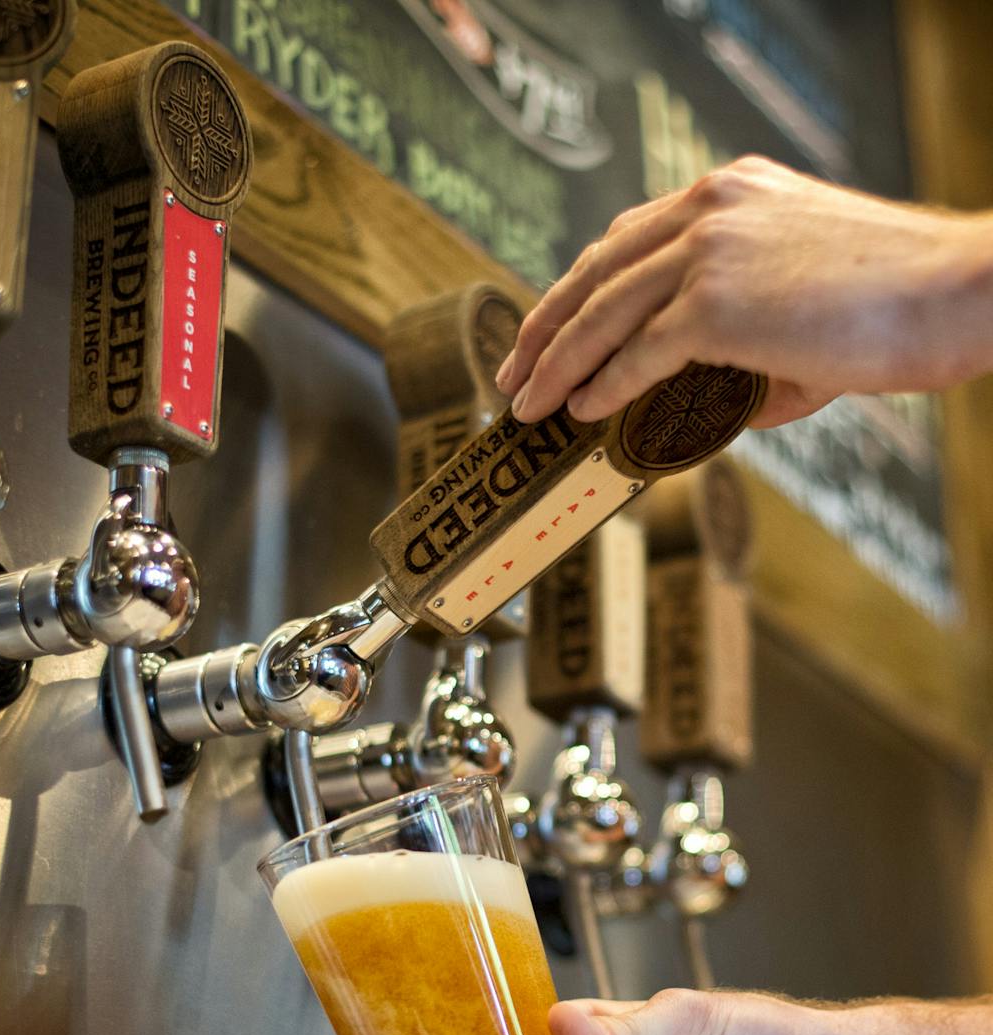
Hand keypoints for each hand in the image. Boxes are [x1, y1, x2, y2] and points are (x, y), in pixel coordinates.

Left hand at [494, 156, 992, 427]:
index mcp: (726, 196)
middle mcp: (708, 209)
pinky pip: (638, 353)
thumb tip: (699, 401)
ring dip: (556, 365)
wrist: (960, 291)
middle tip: (513, 375)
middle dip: (544, 329)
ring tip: (529, 406)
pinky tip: (584, 411)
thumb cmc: (894, 302)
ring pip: (602, 313)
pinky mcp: (717, 303)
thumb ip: (739, 342)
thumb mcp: (799, 306)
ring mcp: (708, 251)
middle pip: (594, 271)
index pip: (623, 241)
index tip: (545, 332)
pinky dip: (604, 386)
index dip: (574, 291)